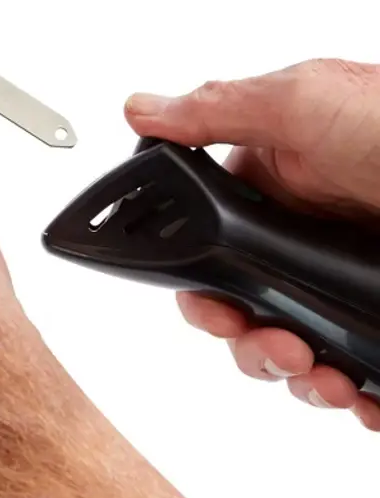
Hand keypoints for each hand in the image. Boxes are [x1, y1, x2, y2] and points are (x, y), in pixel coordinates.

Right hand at [125, 58, 379, 430]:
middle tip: (276, 346)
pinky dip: (354, 395)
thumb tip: (140, 110)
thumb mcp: (304, 101)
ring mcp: (351, 276)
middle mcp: (310, 232)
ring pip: (297, 346)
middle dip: (249, 341)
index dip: (202, 285)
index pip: (212, 242)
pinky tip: (361, 396)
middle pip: (247, 306)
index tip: (212, 307)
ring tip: (326, 376)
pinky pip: (359, 367)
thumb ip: (215, 110)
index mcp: (277, 181)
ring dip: (297, 375)